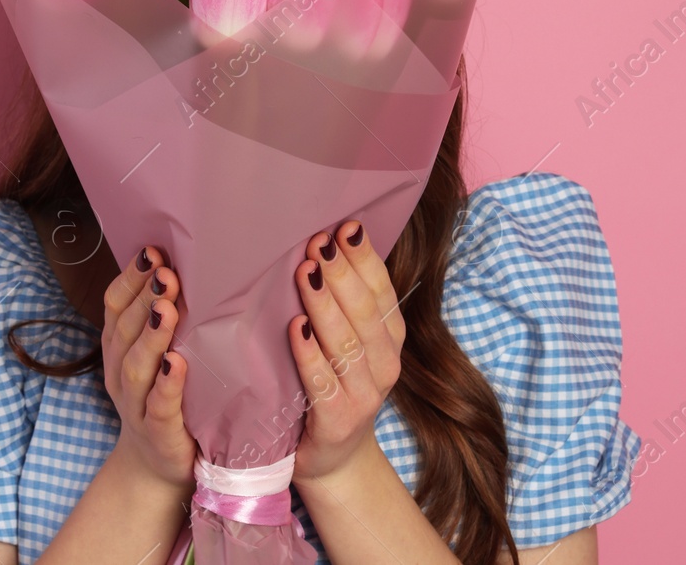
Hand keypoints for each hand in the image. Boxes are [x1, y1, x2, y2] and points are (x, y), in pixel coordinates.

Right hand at [102, 244, 195, 490]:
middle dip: (143, 298)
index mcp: (119, 349)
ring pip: (136, 368)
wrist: (160, 466)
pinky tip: (176, 364)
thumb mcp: (159, 353)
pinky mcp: (159, 434)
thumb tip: (182, 263)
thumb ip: (164, 317)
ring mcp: (136, 407)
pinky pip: (159, 408)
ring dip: (151, 336)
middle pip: (124, 331)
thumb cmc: (166, 396)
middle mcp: (120, 374)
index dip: (130, 278)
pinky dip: (166, 385)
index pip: (115, 306)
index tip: (152, 251)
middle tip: (164, 272)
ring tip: (166, 309)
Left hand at [287, 221, 404, 483]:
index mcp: (390, 339)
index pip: (382, 291)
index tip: (345, 226)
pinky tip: (295, 328)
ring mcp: (365, 395)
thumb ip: (344, 302)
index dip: (365, 259)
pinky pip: (323, 383)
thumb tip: (325, 243)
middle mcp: (385, 365)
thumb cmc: (333, 385)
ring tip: (305, 272)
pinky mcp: (338, 421)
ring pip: (346, 343)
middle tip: (319, 242)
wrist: (331, 458)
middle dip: (342, 274)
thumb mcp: (348, 342)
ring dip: (325, 305)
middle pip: (366, 313)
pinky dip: (309, 354)